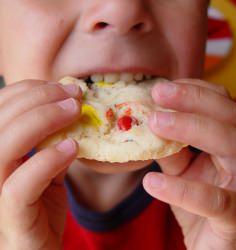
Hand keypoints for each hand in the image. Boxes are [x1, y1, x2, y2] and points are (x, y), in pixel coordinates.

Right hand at [0, 80, 81, 249]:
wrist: (40, 249)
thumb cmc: (41, 206)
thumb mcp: (45, 167)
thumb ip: (50, 142)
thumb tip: (69, 109)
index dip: (29, 91)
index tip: (65, 88)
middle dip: (40, 99)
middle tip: (74, 95)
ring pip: (2, 146)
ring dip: (43, 120)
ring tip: (74, 112)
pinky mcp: (9, 219)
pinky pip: (19, 185)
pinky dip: (47, 160)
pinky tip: (73, 147)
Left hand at [143, 79, 235, 249]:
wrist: (214, 247)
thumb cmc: (199, 206)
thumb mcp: (182, 172)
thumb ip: (171, 150)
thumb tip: (149, 125)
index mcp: (231, 145)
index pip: (223, 106)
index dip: (196, 92)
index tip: (163, 88)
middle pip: (231, 117)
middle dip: (194, 100)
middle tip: (158, 93)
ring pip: (233, 145)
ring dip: (191, 128)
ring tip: (154, 123)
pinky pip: (216, 201)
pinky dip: (182, 189)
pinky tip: (151, 183)